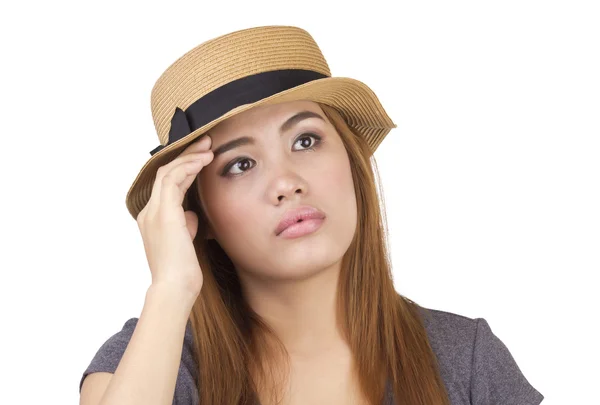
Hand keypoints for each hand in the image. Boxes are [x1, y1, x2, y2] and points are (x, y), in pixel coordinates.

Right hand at [136, 135, 213, 296]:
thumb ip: (186, 226)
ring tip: (209, 147)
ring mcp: (154, 212)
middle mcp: (149, 212)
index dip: (185, 168)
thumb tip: (192, 215)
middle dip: (187, 155)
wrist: (175, 289)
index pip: (167, 184)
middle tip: (206, 142)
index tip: (203, 156)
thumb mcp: (186, 243)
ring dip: (189, 157)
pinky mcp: (164, 213)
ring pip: (168, 172)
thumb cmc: (183, 272)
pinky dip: (188, 167)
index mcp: (153, 219)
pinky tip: (204, 161)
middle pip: (165, 172)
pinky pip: (173, 180)